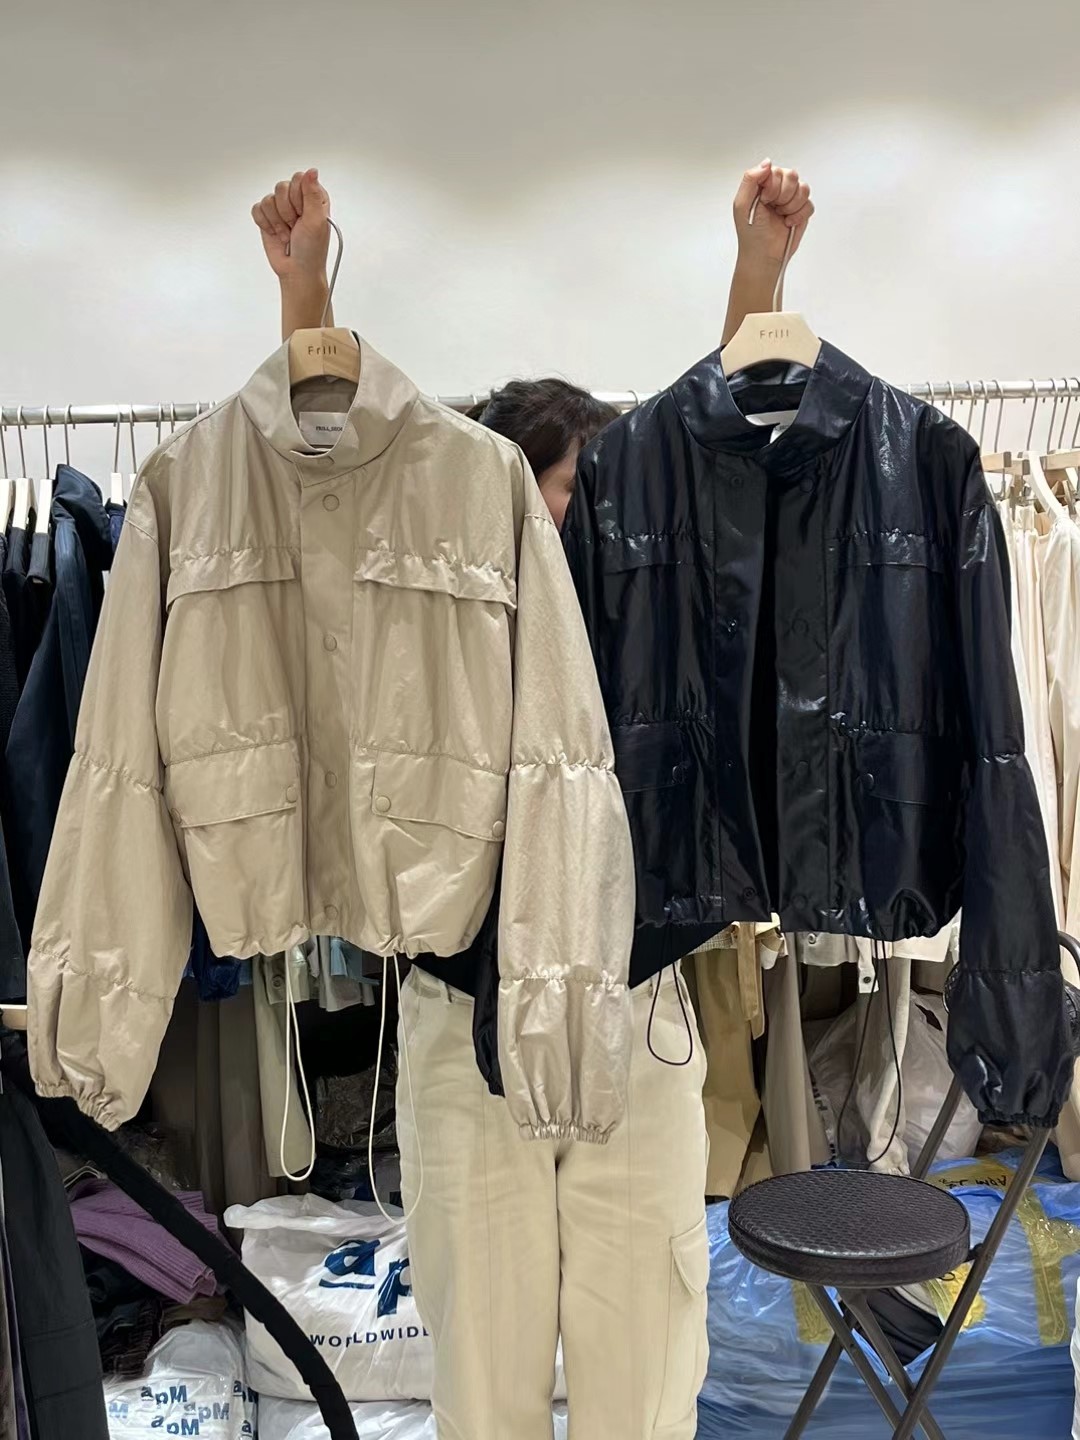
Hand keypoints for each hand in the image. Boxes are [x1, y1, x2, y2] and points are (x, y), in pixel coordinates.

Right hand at [252, 169, 330, 287]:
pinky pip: (258, 208)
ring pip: (269, 199)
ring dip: (277, 221)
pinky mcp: (267, 216)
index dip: (298, 198)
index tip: (303, 214)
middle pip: (281, 187)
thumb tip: (312, 171)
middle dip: (287, 211)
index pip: (299, 179)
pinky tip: (276, 233)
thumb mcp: (317, 221)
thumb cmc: (312, 250)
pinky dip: (266, 224)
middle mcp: (297, 199)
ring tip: (288, 233)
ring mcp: (281, 207)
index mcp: (313, 196)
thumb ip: (312, 194)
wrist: (296, 270)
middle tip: (296, 226)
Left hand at [732, 159, 813, 268]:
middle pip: (791, 175)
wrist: (763, 255)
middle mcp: (778, 188)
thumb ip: (750, 179)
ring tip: (780, 216)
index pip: (776, 170)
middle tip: (773, 208)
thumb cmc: (751, 232)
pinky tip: (788, 223)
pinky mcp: (802, 211)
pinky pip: (809, 204)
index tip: (765, 200)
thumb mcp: (742, 204)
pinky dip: (799, 216)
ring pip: (803, 188)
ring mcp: (791, 199)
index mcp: (763, 184)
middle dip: (782, 195)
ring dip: (791, 206)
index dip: (773, 185)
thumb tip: (768, 162)